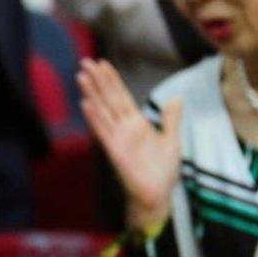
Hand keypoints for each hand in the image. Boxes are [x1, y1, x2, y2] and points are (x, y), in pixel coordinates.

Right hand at [77, 58, 183, 230]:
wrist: (157, 195)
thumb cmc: (162, 172)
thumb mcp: (172, 141)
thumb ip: (170, 120)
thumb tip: (176, 98)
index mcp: (136, 123)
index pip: (122, 96)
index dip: (112, 80)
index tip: (102, 64)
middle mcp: (124, 128)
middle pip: (108, 98)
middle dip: (97, 80)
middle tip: (85, 61)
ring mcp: (117, 138)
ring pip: (103, 110)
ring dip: (92, 93)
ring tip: (81, 76)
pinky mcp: (115, 150)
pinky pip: (103, 131)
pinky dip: (94, 117)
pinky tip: (85, 104)